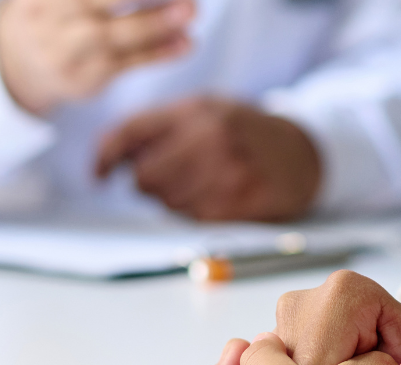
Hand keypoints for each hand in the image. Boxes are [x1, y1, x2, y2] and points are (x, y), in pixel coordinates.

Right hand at [0, 0, 196, 115]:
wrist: (15, 63)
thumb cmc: (50, 11)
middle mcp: (48, 17)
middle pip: (94, 0)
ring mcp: (63, 51)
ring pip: (112, 36)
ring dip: (155, 24)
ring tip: (190, 11)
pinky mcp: (82, 80)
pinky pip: (125, 65)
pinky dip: (158, 54)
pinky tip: (185, 43)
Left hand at [94, 96, 321, 221]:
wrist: (302, 154)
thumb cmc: (243, 131)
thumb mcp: (203, 110)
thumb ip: (156, 126)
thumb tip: (106, 158)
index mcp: (196, 109)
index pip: (130, 133)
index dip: (106, 157)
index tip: (98, 175)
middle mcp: (211, 137)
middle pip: (144, 177)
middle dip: (147, 182)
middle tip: (168, 176)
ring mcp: (227, 171)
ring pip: (167, 202)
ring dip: (172, 199)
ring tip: (199, 183)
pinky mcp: (239, 202)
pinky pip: (192, 218)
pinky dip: (196, 212)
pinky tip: (214, 197)